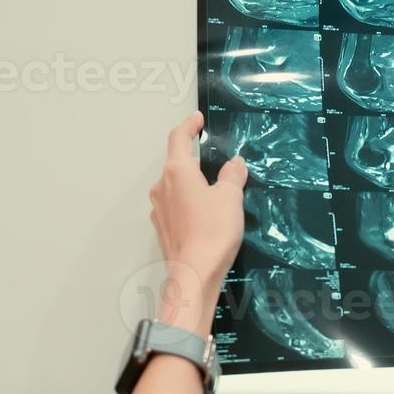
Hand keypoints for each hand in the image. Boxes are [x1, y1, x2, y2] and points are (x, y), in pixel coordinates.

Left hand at [148, 113, 247, 335]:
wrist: (194, 274)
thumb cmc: (212, 232)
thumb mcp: (230, 198)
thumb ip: (232, 176)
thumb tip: (234, 164)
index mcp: (177, 171)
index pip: (178, 138)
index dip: (188, 126)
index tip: (197, 120)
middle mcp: (162, 187)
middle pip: (177, 164)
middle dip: (196, 161)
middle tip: (217, 165)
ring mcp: (158, 209)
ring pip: (176, 187)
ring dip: (192, 185)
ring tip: (215, 195)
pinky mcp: (162, 228)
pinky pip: (175, 207)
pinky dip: (189, 204)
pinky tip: (205, 216)